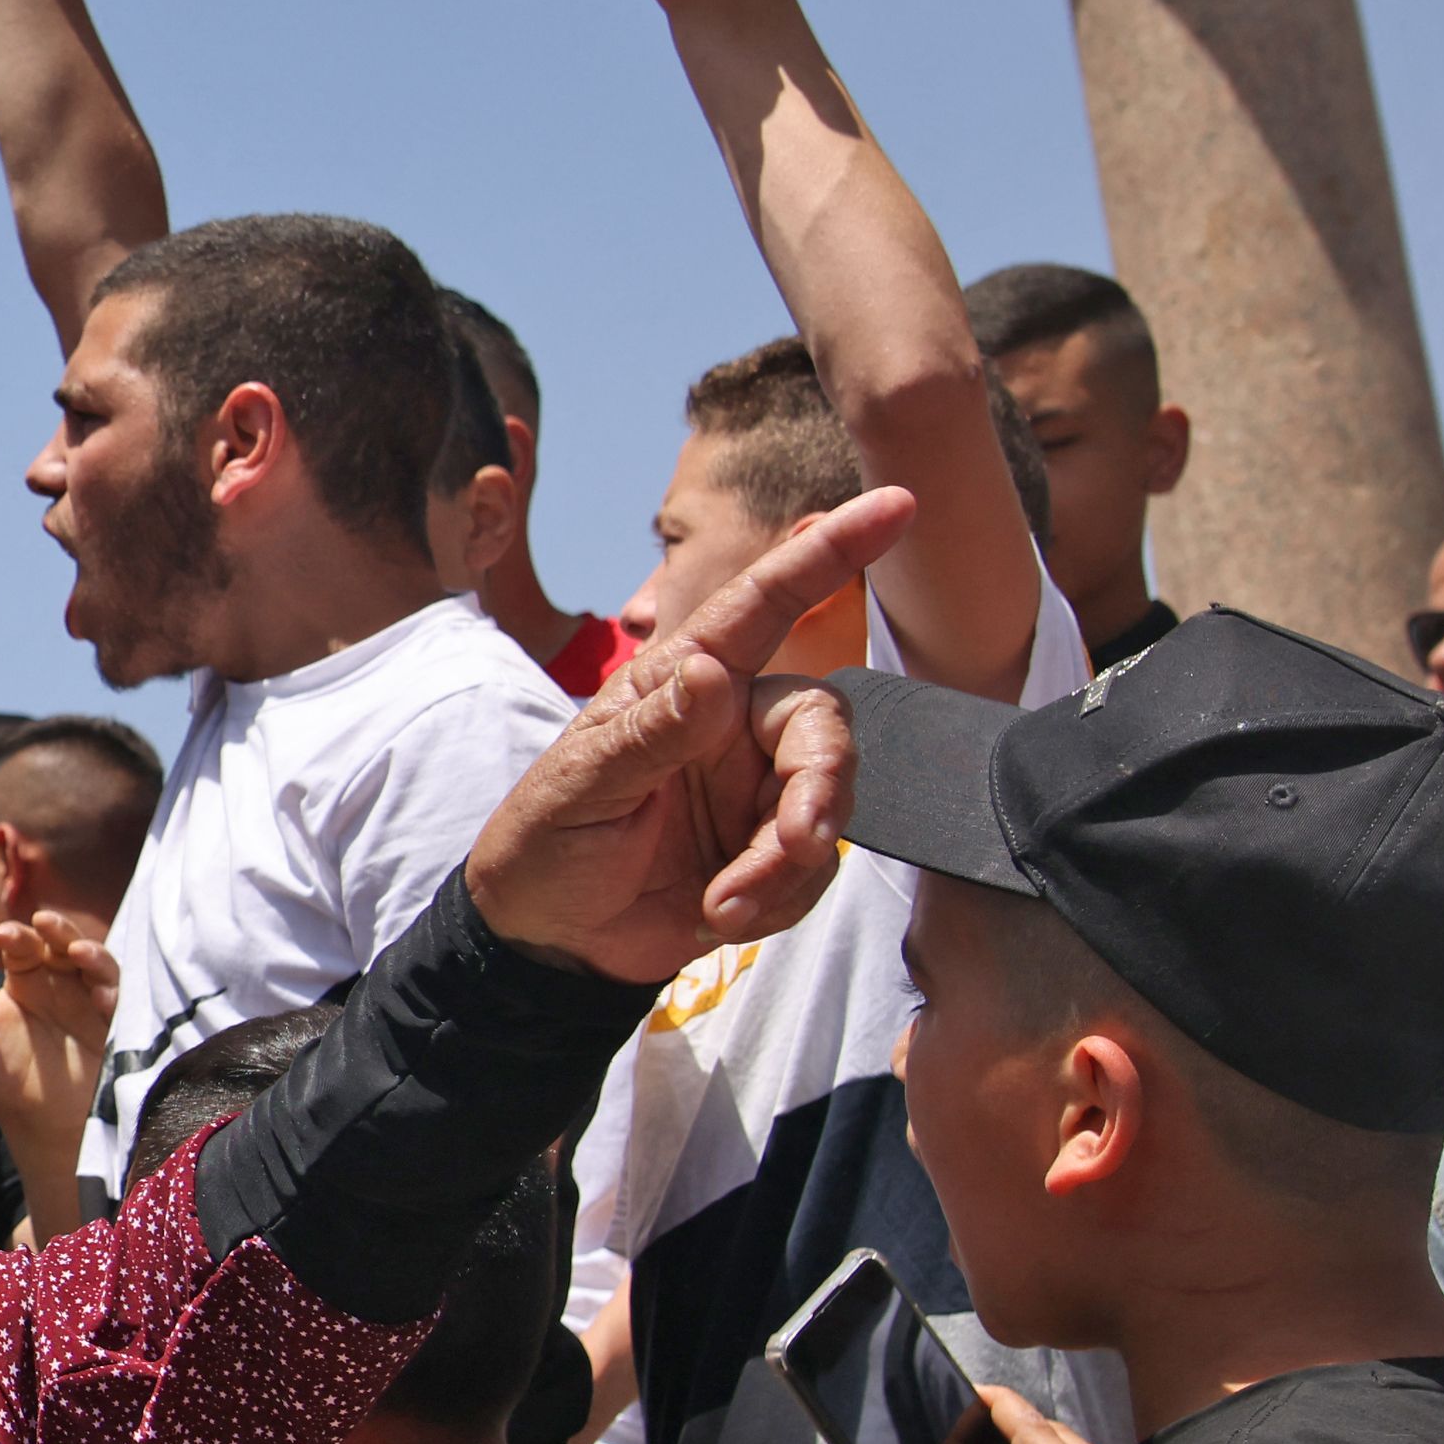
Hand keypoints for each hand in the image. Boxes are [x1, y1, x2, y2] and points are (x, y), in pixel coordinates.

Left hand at [0, 907, 118, 1174]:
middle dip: (58, 929)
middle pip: (65, 942)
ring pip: (98, 963)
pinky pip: (122, 1001)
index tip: (2, 936)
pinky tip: (102, 995)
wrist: (38, 1121)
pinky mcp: (115, 1025)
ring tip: (78, 952)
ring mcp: (91, 1000)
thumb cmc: (1, 1078)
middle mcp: (62, 981)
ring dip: (92, 953)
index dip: (16, 935)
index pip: (24, 944)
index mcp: (27, 977)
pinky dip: (114, 992)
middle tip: (45, 922)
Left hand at [467, 489, 912, 976]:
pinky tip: (719, 914)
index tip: (896, 505)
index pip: (764, 605)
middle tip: (797, 844)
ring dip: (787, 862)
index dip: (829, 554)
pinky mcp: (769, 854)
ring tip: (723, 903)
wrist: (549, 938)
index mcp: (684, 682)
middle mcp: (732, 724)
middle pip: (821, 724)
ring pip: (826, 801)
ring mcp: (755, 789)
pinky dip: (778, 899)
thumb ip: (650, 734)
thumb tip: (711, 672)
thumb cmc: (547, 840)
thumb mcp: (583, 786)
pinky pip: (814, 868)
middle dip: (820, 786)